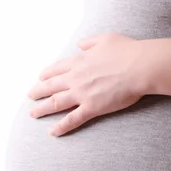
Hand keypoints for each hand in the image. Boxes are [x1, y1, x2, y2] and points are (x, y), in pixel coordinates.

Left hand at [27, 31, 144, 135]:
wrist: (140, 67)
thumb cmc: (127, 51)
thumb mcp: (106, 39)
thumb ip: (90, 42)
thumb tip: (80, 45)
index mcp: (79, 61)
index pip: (56, 69)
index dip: (46, 74)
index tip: (41, 78)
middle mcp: (76, 78)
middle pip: (50, 86)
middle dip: (38, 92)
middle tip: (30, 96)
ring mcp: (82, 94)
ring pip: (55, 103)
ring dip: (42, 109)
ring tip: (33, 113)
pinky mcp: (92, 108)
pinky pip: (72, 119)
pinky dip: (61, 127)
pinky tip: (52, 132)